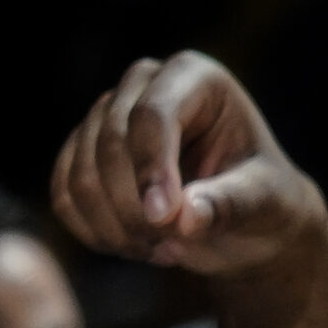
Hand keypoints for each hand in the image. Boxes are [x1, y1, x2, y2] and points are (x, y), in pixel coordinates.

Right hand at [51, 51, 326, 273]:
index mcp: (194, 77)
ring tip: (161, 250)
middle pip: (110, 143)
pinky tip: (132, 246)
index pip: (152, 113)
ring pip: (80, 175)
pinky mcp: (77, 153)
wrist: (240, 218)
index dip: (151, 168)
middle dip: (133, 206)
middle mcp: (141, 85)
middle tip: (171, 248)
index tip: (163, 220)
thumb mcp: (264, 202)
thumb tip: (185, 218)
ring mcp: (102, 117)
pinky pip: (63, 197)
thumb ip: (229, 204)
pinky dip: (93, 231)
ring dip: (115, 227)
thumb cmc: (262, 199)